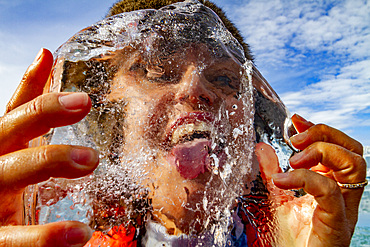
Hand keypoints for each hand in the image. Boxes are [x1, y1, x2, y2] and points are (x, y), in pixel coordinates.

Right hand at [0, 49, 98, 245]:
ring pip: (7, 173)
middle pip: (7, 132)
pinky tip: (80, 234)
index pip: (16, 112)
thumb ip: (28, 102)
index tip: (84, 99)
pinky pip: (15, 238)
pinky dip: (46, 236)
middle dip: (44, 121)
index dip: (44, 100)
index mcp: (2, 145)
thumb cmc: (3, 179)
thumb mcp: (15, 140)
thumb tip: (44, 53)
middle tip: (93, 140)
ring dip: (47, 162)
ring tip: (91, 162)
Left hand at [256, 114, 365, 246]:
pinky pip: (330, 190)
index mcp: (334, 186)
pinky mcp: (336, 222)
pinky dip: (305, 178)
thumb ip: (273, 172)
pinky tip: (281, 180)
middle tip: (295, 140)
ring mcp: (344, 208)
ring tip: (293, 160)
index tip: (296, 120)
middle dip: (324, 135)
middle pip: (353, 150)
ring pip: (353, 164)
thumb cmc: (290, 239)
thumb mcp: (278, 198)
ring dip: (321, 152)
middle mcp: (344, 194)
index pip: (339, 148)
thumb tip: (262, 147)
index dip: (319, 130)